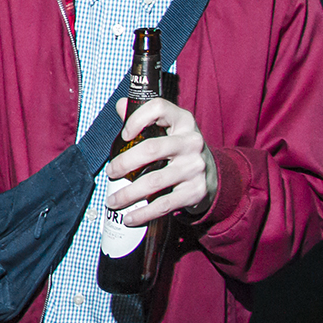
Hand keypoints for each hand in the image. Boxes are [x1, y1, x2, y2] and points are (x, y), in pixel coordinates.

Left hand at [106, 97, 217, 225]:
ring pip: (155, 181)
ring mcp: (195, 167)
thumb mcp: (167, 128)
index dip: (137, 118)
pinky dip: (144, 213)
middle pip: (151, 149)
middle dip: (124, 162)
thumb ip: (143, 118)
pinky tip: (130, 217)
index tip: (124, 134)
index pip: (158, 108)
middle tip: (110, 172)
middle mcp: (191, 142)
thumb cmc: (178, 148)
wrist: (212, 173)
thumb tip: (120, 105)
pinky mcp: (196, 191)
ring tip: (112, 201)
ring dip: (128, 194)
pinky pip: (165, 203)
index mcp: (182, 121)